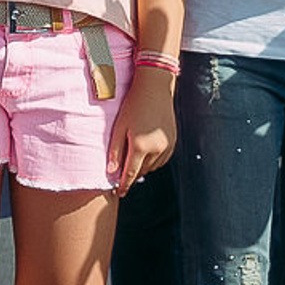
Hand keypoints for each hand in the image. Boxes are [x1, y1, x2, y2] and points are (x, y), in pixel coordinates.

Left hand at [108, 67, 177, 191]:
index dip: (124, 185)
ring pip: (153, 166)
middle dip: (132, 174)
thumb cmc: (132, 106)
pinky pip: (162, 159)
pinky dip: (153, 160)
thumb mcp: (119, 127)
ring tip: (132, 157)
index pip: (131, 173)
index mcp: (140, 146)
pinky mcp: (173, 142)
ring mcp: (167, 147)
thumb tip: (111, 171)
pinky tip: (145, 151)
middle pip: (142, 171)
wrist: (155, 90)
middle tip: (122, 173)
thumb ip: (115, 150)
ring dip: (142, 166)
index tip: (119, 194)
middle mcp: (156, 150)